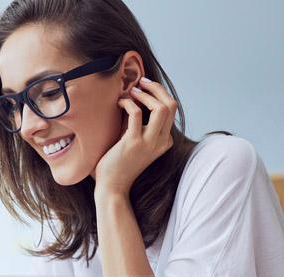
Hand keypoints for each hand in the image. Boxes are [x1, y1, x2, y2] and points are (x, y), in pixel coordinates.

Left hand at [93, 77, 176, 197]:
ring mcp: (149, 143)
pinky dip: (128, 103)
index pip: (171, 110)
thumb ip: (138, 124)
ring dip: (146, 94)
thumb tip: (134, 97)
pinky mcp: (134, 143)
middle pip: (171, 105)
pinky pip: (136, 113)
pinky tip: (119, 103)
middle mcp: (161, 141)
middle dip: (157, 88)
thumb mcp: (135, 141)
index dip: (158, 94)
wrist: (112, 186)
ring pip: (161, 107)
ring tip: (132, 91)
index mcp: (164, 141)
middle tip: (141, 82)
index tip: (143, 88)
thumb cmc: (119, 163)